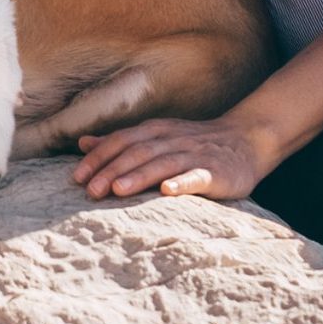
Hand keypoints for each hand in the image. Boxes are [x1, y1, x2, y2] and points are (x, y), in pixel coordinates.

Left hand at [72, 115, 278, 200]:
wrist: (246, 140)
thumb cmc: (194, 143)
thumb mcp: (156, 137)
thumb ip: (120, 141)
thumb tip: (83, 143)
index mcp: (155, 131)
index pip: (121, 141)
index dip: (99, 158)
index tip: (77, 178)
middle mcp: (172, 140)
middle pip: (137, 153)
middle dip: (112, 171)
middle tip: (91, 191)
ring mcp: (194, 155)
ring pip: (162, 163)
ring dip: (139, 175)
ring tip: (118, 190)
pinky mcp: (215, 172)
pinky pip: (196, 177)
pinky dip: (182, 183)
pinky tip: (168, 191)